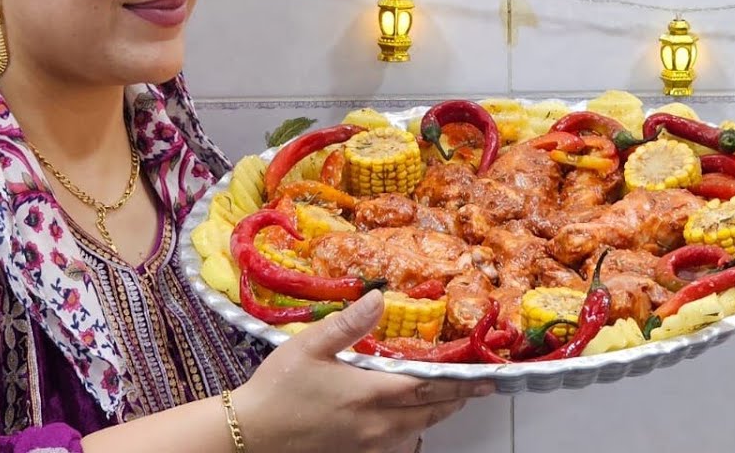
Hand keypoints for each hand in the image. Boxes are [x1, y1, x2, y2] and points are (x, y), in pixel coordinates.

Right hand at [232, 290, 494, 452]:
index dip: (459, 382)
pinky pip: (396, 447)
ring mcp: (367, 444)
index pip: (428, 386)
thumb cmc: (278, 388)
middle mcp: (376, 424)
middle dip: (456, 400)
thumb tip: (380, 296)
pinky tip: (410, 426)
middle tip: (479, 389)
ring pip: (416, 432)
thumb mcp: (309, 346)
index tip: (484, 377)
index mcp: (369, 393)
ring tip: (451, 402)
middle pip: (429, 412)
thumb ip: (349, 324)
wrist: (251, 436)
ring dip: (437, 416)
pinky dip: (413, 434)